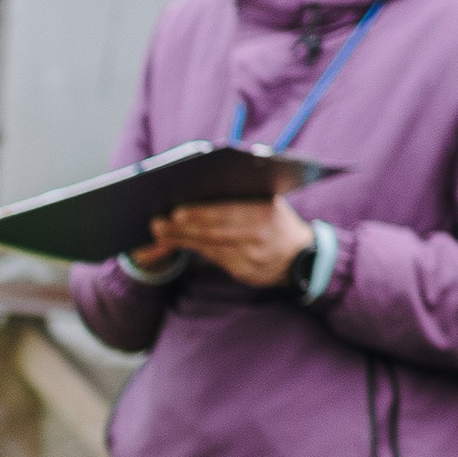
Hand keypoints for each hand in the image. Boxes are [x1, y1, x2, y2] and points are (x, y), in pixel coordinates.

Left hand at [143, 193, 311, 286]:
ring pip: (209, 246)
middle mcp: (258, 235)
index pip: (228, 212)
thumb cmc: (275, 219)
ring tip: (158, 231)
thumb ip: (243, 193)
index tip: (177, 212)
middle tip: (157, 223)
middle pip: (213, 232)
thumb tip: (201, 184)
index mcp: (264, 211)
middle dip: (182, 228)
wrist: (300, 256)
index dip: (201, 214)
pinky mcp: (244, 272)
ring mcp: (251, 256)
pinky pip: (212, 259)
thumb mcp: (268, 200)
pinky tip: (171, 243)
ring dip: (181, 239)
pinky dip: (190, 250)